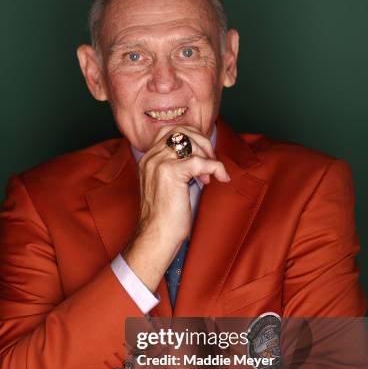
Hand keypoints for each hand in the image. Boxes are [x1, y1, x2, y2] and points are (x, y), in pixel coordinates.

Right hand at [123, 125, 230, 291]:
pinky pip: (201, 161)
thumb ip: (177, 169)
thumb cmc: (164, 218)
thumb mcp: (167, 187)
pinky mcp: (171, 173)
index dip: (191, 139)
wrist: (156, 237)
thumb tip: (201, 159)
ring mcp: (159, 164)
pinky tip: (220, 179)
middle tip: (211, 162)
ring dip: (207, 155)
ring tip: (211, 176)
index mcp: (148, 160)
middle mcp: (151, 158)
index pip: (170, 132)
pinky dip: (216, 168)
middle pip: (181, 131)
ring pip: (191, 142)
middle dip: (202, 142)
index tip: (202, 158)